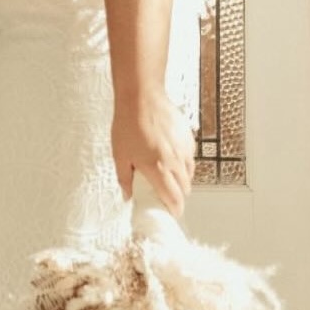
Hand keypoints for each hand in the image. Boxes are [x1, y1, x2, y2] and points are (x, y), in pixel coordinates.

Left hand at [111, 93, 194, 217]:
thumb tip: (127, 195)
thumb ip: (124, 179)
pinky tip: (171, 155)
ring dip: (181, 179)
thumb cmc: (128, 123)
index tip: (171, 213)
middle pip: (185, 189)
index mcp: (158, 169)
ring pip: (190, 173)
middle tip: (166, 193)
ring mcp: (184, 149)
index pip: (174, 199)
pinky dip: (184, 161)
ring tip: (167, 174)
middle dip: (177, 195)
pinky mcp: (188, 137)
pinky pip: (190, 156)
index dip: (175, 210)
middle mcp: (175, 161)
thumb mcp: (119, 154)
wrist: (141, 96)